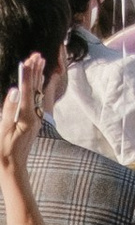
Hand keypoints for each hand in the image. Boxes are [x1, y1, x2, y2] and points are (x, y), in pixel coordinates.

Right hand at [0, 53, 42, 170]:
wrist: (13, 169)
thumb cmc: (4, 151)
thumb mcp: (3, 131)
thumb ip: (9, 110)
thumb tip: (14, 90)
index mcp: (27, 118)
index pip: (27, 92)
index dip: (26, 76)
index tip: (26, 61)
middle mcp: (35, 116)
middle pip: (36, 89)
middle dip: (36, 71)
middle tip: (37, 55)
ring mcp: (36, 118)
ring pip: (38, 93)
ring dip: (38, 76)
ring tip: (41, 61)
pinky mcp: (34, 120)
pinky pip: (37, 99)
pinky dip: (37, 87)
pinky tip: (39, 79)